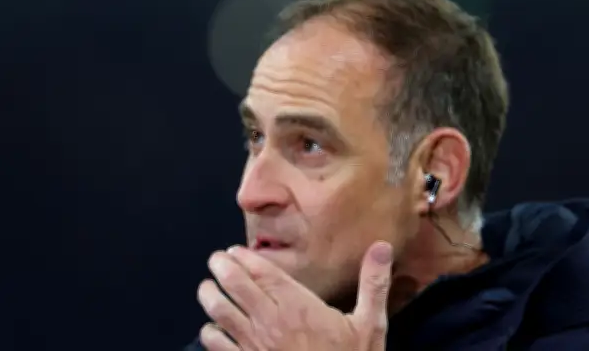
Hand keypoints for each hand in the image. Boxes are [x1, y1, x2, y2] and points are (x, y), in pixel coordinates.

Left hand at [197, 241, 392, 350]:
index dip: (244, 259)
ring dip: (209, 297)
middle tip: (216, 260)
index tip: (234, 250)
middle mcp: (270, 323)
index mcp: (298, 307)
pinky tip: (210, 328)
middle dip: (221, 269)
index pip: (263, 274)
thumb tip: (382, 247)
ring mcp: (254, 346)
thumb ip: (373, 284)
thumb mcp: (370, 325)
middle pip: (235, 287)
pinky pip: (217, 346)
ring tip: (206, 287)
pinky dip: (209, 333)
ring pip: (220, 314)